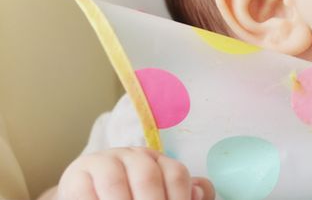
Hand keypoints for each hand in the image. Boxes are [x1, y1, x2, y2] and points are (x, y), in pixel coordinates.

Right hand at [55, 147, 213, 199]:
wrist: (87, 195)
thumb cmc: (131, 197)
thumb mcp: (160, 193)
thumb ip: (182, 193)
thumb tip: (197, 193)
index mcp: (157, 160)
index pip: (176, 174)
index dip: (179, 199)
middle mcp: (131, 156)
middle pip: (147, 177)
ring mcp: (102, 163)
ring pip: (115, 183)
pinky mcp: (74, 178)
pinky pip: (84, 193)